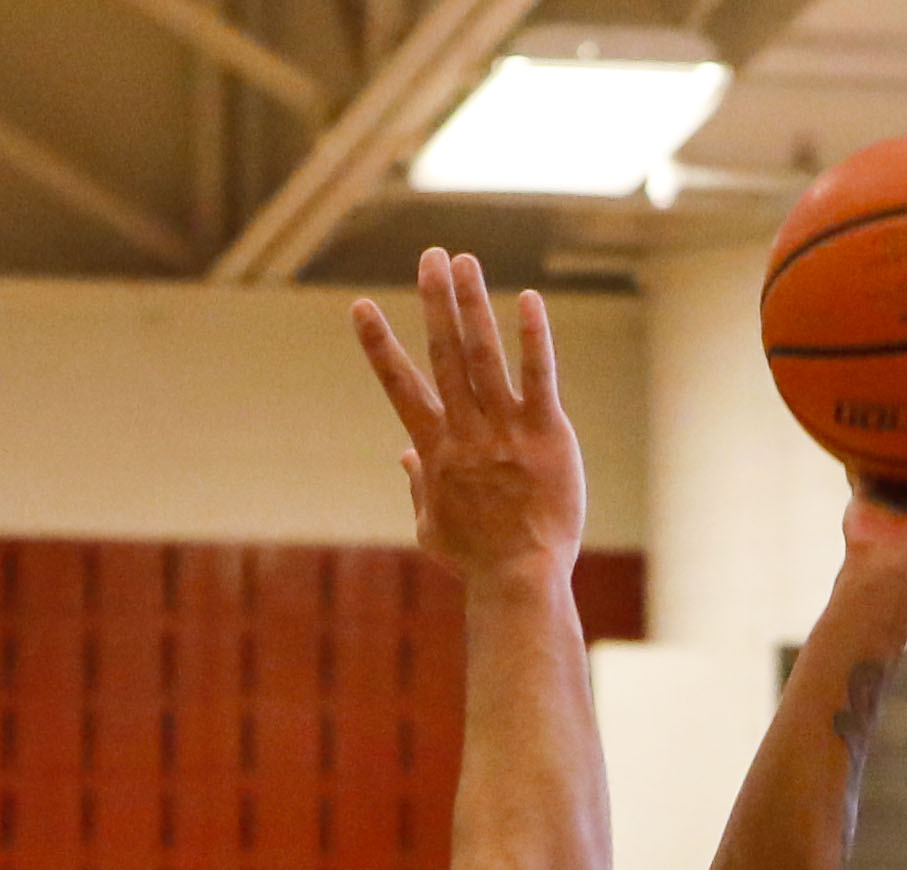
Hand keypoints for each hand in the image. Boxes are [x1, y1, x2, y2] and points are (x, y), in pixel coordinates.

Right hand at [354, 248, 584, 585]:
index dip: (379, 344)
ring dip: (471, 304)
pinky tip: (528, 300)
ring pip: (483, 355)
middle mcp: (465, 431)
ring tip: (464, 261)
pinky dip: (532, 338)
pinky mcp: (546, 434)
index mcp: (434, 451)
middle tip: (429, 256)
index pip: (400, 386)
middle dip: (434, 302)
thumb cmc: (475, 559)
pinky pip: (538, 377)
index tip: (361, 306)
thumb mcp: (432, 527)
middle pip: (443, 354)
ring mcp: (505, 430)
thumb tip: (404, 455)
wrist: (518, 578)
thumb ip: (418, 486)